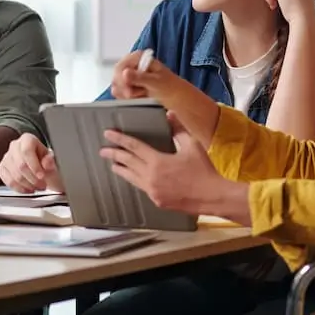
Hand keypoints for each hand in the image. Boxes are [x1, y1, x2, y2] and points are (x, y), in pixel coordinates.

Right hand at [0, 133, 64, 193]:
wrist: (42, 171)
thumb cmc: (47, 165)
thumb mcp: (53, 162)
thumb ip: (50, 162)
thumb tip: (47, 161)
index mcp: (28, 139)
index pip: (27, 151)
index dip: (34, 165)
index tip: (42, 176)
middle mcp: (15, 146)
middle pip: (20, 164)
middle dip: (33, 179)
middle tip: (43, 185)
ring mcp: (7, 157)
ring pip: (14, 175)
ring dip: (28, 185)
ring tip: (38, 188)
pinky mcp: (2, 168)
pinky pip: (8, 181)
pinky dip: (19, 188)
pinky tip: (28, 190)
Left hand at [99, 113, 246, 218]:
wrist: (211, 196)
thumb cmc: (203, 170)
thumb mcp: (192, 146)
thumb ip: (178, 129)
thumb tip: (170, 114)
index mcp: (157, 161)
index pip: (133, 147)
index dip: (119, 139)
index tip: (108, 134)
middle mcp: (150, 177)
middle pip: (127, 163)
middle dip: (114, 155)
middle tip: (103, 150)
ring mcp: (153, 191)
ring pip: (131, 178)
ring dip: (121, 170)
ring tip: (114, 165)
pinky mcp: (157, 201)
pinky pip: (141, 188)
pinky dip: (135, 180)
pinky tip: (134, 178)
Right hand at [109, 49, 183, 101]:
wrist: (174, 95)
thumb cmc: (169, 86)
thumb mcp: (156, 82)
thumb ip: (141, 78)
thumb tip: (125, 73)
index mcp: (138, 57)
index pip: (120, 67)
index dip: (121, 80)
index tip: (128, 92)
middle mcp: (131, 64)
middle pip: (116, 76)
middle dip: (124, 89)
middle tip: (134, 95)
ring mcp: (128, 74)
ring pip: (116, 85)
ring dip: (126, 93)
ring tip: (142, 93)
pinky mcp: (127, 84)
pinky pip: (119, 92)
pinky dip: (126, 97)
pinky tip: (138, 96)